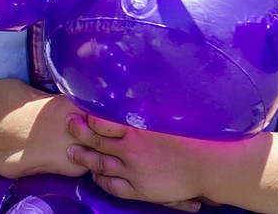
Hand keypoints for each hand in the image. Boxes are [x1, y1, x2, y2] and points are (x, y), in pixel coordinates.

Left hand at [65, 113, 223, 210]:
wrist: (209, 165)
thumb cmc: (195, 136)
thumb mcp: (170, 115)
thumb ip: (151, 106)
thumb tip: (142, 88)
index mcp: (137, 129)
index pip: (102, 121)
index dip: (89, 115)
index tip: (81, 109)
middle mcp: (130, 150)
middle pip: (96, 141)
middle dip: (79, 132)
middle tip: (68, 124)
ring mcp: (133, 171)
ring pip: (100, 164)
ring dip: (84, 157)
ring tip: (72, 152)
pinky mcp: (139, 189)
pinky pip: (112, 186)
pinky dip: (101, 180)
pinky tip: (96, 175)